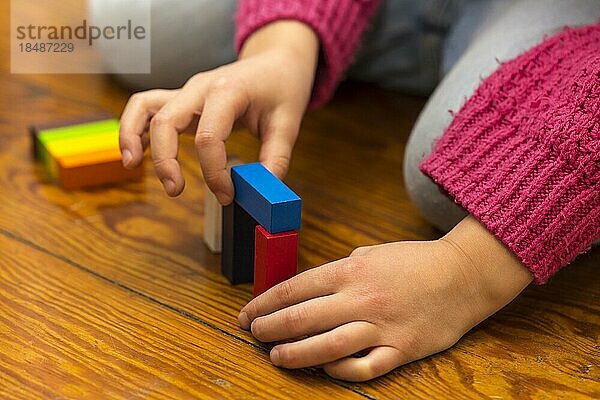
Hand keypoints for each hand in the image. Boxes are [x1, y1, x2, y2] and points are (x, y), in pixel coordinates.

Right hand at [119, 21, 318, 203]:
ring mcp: (187, 90)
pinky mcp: (182, 98)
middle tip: (176, 190)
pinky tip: (134, 153)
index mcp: (228, 91)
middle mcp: (200, 87)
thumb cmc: (281, 87)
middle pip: (166, 121)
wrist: (276, 60)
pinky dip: (134, 127)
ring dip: (133, 136)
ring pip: (146, 107)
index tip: (228, 194)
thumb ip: (276, 158)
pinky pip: (147, 107)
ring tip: (133, 165)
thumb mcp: (289, 122)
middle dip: (165, 159)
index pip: (209, 137)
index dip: (214, 172)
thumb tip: (264, 191)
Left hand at [238, 215, 532, 380]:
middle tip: (253, 333)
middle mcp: (360, 298)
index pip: (295, 288)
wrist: (463, 274)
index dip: (265, 302)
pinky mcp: (402, 348)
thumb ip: (342, 269)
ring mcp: (381, 326)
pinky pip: (364, 366)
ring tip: (276, 356)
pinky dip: (341, 370)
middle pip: (303, 317)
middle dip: (270, 327)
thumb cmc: (415, 261)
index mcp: (350, 270)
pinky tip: (325, 368)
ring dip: (296, 354)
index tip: (248, 312)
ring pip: (328, 345)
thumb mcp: (372, 253)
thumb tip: (313, 287)